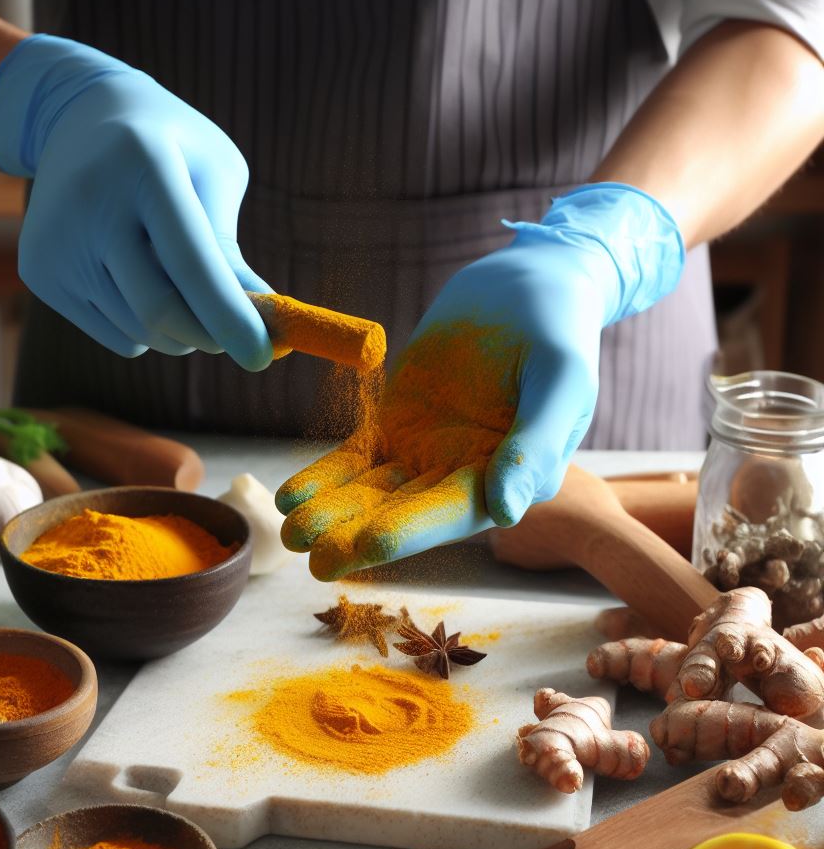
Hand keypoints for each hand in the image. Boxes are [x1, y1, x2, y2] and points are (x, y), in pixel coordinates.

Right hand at [0, 35, 271, 368]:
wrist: (78, 116)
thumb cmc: (171, 149)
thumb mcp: (215, 174)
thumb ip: (231, 249)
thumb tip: (260, 327)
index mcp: (143, 161)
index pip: (190, 261)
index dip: (229, 316)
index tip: (261, 357)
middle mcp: (89, 201)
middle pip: (159, 309)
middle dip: (208, 336)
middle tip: (234, 335)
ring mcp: (56, 240)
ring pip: (140, 331)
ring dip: (181, 334)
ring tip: (186, 292)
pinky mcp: (39, 271)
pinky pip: (116, 336)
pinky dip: (146, 330)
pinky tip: (139, 282)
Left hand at [276, 184, 684, 579]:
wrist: (523, 287)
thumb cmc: (557, 332)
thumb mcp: (560, 381)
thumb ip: (535, 446)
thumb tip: (507, 514)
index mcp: (511, 480)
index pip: (454, 513)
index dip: (409, 531)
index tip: (366, 545)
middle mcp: (465, 477)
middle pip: (404, 513)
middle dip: (357, 535)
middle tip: (312, 560)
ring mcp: (426, 454)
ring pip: (372, 491)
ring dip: (332, 513)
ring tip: (289, 533)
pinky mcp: (396, 428)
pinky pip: (355, 458)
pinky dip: (324, 477)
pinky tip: (292, 496)